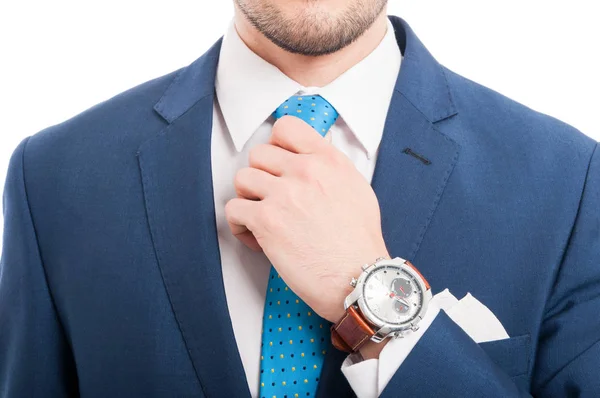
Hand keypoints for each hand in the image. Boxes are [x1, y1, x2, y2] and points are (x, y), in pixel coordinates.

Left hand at [225, 116, 388, 322]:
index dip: (275, 145)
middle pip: (258, 154)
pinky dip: (240, 225)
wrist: (360, 278)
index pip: (287, 127)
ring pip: (242, 178)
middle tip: (270, 198)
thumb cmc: (359, 243)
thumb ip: (330, 168)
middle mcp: (306, 171)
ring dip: (248, 199)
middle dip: (260, 176)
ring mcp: (285, 194)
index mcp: (328, 160)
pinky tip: (256, 238)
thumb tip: (309, 158)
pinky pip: (234, 209)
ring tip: (261, 218)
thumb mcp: (356, 189)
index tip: (277, 163)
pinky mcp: (267, 220)